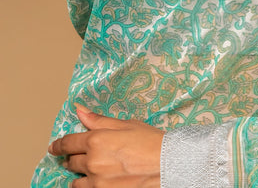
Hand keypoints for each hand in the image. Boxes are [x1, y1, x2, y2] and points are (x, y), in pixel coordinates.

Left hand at [49, 105, 163, 187]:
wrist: (168, 164)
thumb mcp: (127, 125)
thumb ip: (100, 120)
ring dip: (82, 175)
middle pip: (71, 161)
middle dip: (75, 157)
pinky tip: (100, 180)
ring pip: (76, 180)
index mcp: (97, 140)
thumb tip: (80, 111)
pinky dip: (89, 186)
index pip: (68, 143)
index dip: (59, 145)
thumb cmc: (151, 141)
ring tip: (95, 170)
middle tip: (84, 155)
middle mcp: (93, 162)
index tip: (55, 147)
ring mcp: (97, 182)